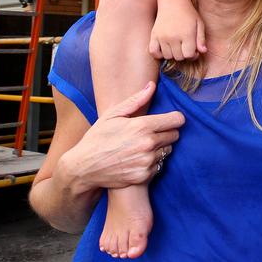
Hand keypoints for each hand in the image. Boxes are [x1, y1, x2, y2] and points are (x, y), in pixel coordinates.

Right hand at [61, 82, 184, 190]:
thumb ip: (135, 100)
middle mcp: (148, 144)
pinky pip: (159, 166)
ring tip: (141, 147)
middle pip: (175, 135)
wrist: (84, 168)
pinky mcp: (144, 176)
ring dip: (160, 148)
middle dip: (166, 133)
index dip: (174, 119)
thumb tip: (152, 86)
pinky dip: (152, 163)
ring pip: (168, 151)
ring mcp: (147, 162)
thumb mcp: (112, 115)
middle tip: (150, 134)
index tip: (168, 120)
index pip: (177, 120)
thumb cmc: (97, 139)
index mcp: (142, 126)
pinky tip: (137, 159)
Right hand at [149, 0, 205, 60]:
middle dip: (183, 54)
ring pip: (167, 56)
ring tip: (176, 45)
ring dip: (172, 54)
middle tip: (185, 46)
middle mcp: (173, 37)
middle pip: (178, 57)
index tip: (193, 49)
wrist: (173, 1)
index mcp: (187, 34)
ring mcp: (162, 36)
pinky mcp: (154, 35)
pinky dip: (158, 54)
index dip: (193, 54)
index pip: (189, 55)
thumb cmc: (188, 13)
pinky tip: (164, 48)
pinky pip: (153, 52)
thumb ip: (201, 39)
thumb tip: (203, 52)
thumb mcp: (199, 24)